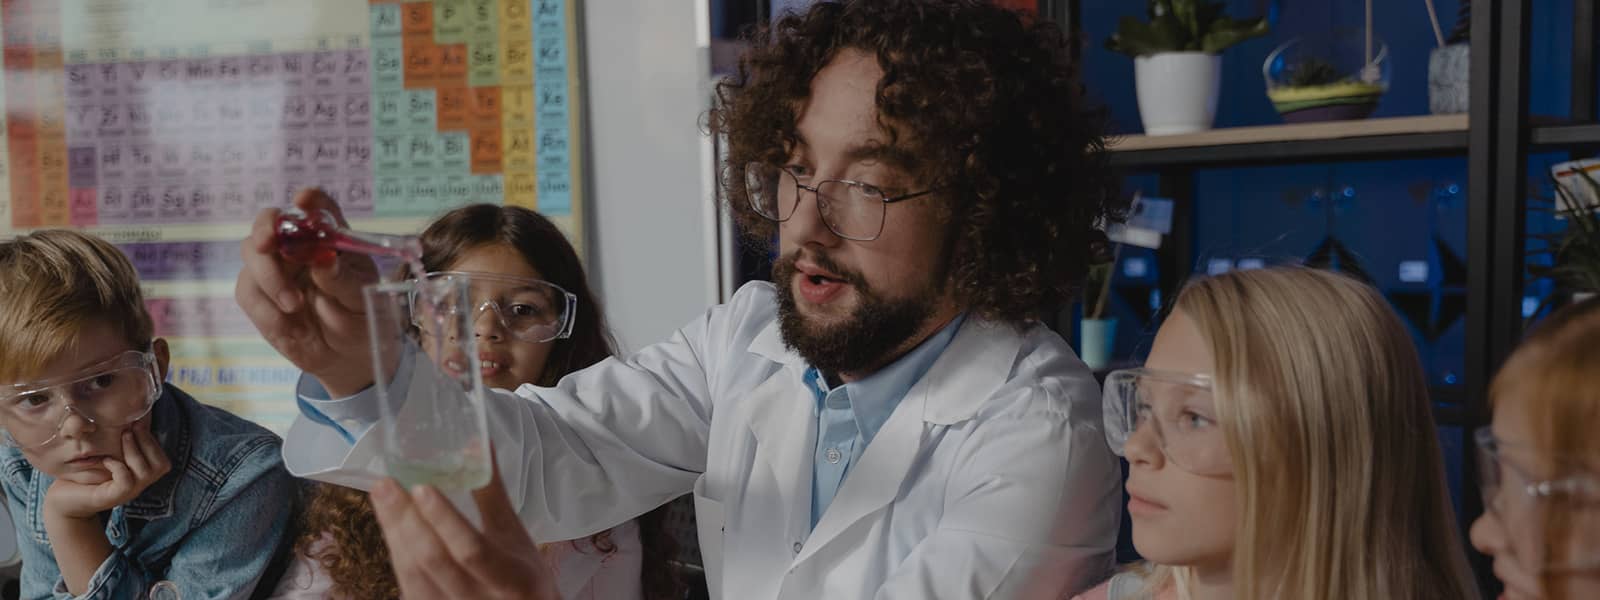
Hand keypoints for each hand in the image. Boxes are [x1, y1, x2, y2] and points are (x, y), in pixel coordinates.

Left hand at [44, 420, 170, 519]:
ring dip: (135, 451)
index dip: (153, 441)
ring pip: (146, 473)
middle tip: (132, 427)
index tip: (138, 422)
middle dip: (148, 443)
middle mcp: (138, 486)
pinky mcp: (112, 497)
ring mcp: (127, 493)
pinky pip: (126, 482)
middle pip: (161, 466)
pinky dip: (118, 467)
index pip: (162, 460)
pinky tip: (106, 459)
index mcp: (140, 476)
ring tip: (122, 436)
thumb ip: (119, 445)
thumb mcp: (106, 456)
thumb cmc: (83, 475)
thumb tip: (129, 418)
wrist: (63, 500)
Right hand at [234, 188, 380, 396]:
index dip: (311, 199)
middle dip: (265, 229)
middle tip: (268, 244)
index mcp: (332, 238)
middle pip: (270, 221)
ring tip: (295, 306)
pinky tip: (288, 322)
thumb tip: (324, 259)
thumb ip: (343, 279)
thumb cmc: (361, 318)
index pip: (319, 207)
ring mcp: (274, 268)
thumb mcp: (361, 300)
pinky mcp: (258, 294)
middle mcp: (299, 246)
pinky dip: (265, 308)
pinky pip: (248, 291)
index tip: (304, 200)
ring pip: (252, 253)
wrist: (347, 356)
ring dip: (269, 277)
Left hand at [370, 449, 558, 599]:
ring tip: (382, 498)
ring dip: (394, 533)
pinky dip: (396, 551)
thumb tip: (478, 445)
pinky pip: (407, 582)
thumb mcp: (515, 537)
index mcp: (509, 578)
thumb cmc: (523, 577)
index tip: (421, 487)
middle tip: (385, 484)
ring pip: (413, 573)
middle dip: (405, 520)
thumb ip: (493, 494)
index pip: (471, 549)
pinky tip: (390, 527)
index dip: (444, 519)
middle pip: (433, 560)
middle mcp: (477, 599)